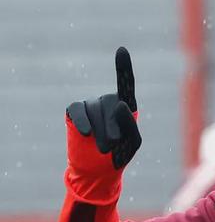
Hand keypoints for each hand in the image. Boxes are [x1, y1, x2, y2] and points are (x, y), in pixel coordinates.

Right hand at [66, 47, 141, 169]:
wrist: (98, 171)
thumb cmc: (120, 154)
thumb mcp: (132, 142)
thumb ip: (130, 122)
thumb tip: (118, 103)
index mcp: (125, 105)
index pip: (125, 83)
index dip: (122, 67)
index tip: (121, 50)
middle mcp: (108, 101)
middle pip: (111, 102)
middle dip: (112, 126)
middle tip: (113, 146)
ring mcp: (90, 106)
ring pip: (95, 109)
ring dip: (100, 130)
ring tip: (104, 149)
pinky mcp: (74, 113)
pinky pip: (77, 110)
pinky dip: (82, 121)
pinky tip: (86, 133)